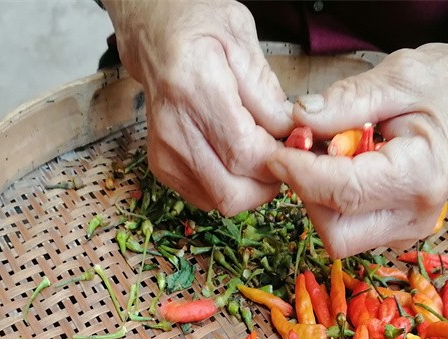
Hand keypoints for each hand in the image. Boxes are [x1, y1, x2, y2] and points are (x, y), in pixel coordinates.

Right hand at [104, 0, 292, 215]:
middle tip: (279, 156)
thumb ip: (267, 91)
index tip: (293, 145)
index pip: (244, 153)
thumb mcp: (241, 39)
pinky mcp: (163, 168)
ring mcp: (165, 153)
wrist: (154, 36)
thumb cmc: (198, 28)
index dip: (277, 159)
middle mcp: (173, 128)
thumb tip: (290, 133)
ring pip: (221, 201)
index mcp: (193, 87)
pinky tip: (236, 159)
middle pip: (231, 191)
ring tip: (257, 154)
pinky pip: (208, 198)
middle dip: (266, 183)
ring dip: (250, 188)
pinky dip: (230, 186)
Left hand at [266, 43, 447, 256]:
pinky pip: (349, 231)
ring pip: (339, 237)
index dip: (299, 174)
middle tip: (302, 151)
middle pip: (336, 232)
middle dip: (309, 194)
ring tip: (325, 155)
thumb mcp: (396, 77)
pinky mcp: (397, 232)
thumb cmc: (444, 85)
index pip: (344, 192)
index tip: (273, 153)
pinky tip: (340, 170)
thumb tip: (298, 119)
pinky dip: (332, 205)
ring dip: (318, 200)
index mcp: (421, 176)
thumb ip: (345, 101)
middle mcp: (416, 216)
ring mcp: (408, 230)